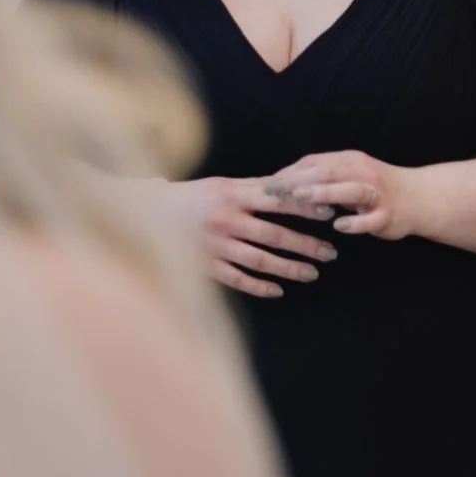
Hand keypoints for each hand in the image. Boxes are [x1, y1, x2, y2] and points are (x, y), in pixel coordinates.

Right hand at [158, 175, 340, 298]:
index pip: (278, 201)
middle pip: (275, 235)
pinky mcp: (203, 265)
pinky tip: (278, 291)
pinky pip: (237, 279)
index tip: (330, 214)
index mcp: (233, 195)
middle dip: (306, 245)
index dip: (305, 208)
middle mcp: (226, 220)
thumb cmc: (190, 197)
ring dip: (289, 268)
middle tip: (331, 253)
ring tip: (312, 273)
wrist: (143, 214)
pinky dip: (259, 286)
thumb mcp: (221, 185)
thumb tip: (290, 185)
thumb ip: (253, 188)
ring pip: (260, 260)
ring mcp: (215, 245)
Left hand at [264, 150, 418, 239]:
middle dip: (301, 179)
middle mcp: (364, 172)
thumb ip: (318, 177)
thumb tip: (279, 181)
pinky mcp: (388, 214)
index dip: (290, 172)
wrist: (418, 198)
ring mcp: (378, 193)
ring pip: (351, 189)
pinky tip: (340, 226)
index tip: (264, 184)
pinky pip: (372, 218)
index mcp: (350, 160)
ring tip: (302, 198)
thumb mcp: (346, 175)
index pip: (315, 163)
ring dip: (326, 192)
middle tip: (274, 190)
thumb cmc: (374, 187)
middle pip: (330, 171)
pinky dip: (356, 222)